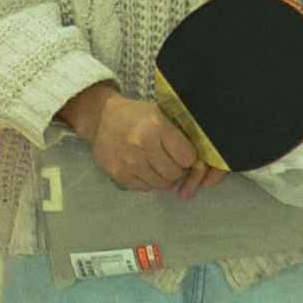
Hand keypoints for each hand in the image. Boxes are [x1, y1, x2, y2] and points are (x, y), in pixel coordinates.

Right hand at [68, 86, 202, 196]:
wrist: (102, 118)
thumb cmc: (138, 116)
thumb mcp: (161, 114)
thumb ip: (180, 135)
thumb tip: (200, 161)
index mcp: (156, 126)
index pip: (187, 157)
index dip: (187, 157)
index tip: (182, 152)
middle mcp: (141, 144)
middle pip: (175, 173)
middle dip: (176, 169)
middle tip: (168, 159)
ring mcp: (128, 161)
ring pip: (161, 184)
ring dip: (162, 177)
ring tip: (155, 163)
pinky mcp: (118, 174)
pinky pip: (145, 188)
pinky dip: (147, 181)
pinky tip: (142, 167)